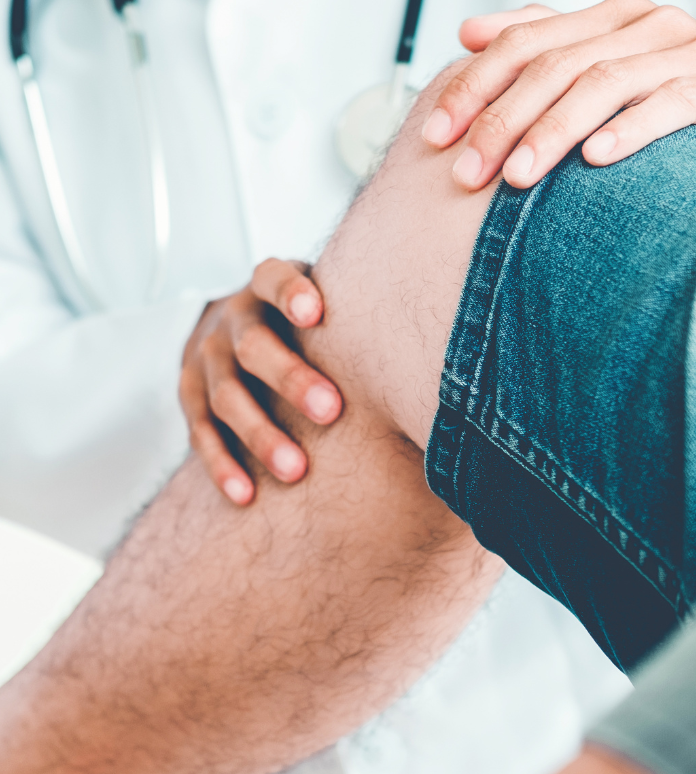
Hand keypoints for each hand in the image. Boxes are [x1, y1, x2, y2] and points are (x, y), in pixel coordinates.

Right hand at [179, 259, 342, 504]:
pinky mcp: (189, 396)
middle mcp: (231, 319)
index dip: (290, 293)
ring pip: (226, 396)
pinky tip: (247, 494)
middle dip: (290, 378)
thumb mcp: (324, 298)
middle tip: (330, 410)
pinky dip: (222, 465)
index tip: (316, 314)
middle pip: (252, 346)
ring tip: (296, 469)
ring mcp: (205, 358)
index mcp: (264, 289)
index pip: (272, 278)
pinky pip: (201, 433)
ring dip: (260, 434)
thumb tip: (427, 342)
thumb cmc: (306, 320)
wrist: (235, 323)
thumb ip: (356, 311)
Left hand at [424, 0, 695, 204]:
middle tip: (465, 170)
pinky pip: (676, 103)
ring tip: (516, 178)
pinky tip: (597, 162)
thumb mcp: (626, 77)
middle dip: (502, 116)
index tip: (434, 133)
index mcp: (619, 17)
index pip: (527, 38)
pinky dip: (632, 130)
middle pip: (558, 61)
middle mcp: (653, 23)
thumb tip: (471, 31)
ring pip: (606, 82)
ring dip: (553, 132)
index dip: (475, 83)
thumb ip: (554, 48)